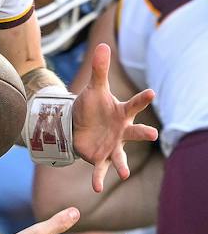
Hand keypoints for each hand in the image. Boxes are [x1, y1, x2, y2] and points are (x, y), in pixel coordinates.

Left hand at [71, 43, 157, 192]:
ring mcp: (112, 145)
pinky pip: (100, 169)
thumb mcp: (93, 88)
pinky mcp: (99, 157)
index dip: (142, 99)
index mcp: (122, 113)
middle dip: (143, 134)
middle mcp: (121, 131)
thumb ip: (99, 70)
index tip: (152, 93)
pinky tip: (95, 188)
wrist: (80, 124)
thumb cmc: (93, 106)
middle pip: (135, 133)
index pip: (134, 104)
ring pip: (120, 155)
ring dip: (122, 164)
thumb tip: (104, 45)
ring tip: (125, 173)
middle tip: (153, 135)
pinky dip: (98, 178)